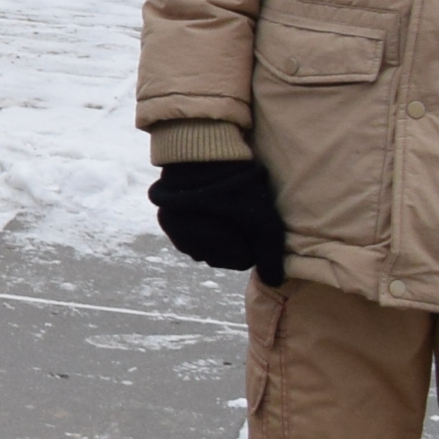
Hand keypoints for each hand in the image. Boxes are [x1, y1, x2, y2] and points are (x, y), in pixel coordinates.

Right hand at [151, 158, 288, 284]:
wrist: (200, 154)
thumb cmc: (238, 189)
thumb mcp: (264, 223)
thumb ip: (270, 257)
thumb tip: (273, 283)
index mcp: (214, 253)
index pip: (242, 261)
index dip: (252, 243)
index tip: (255, 224)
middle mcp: (191, 250)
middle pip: (220, 254)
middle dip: (232, 240)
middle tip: (241, 214)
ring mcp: (176, 235)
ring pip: (202, 243)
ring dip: (213, 232)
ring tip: (224, 208)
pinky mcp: (165, 219)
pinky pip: (187, 230)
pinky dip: (197, 222)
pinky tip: (207, 205)